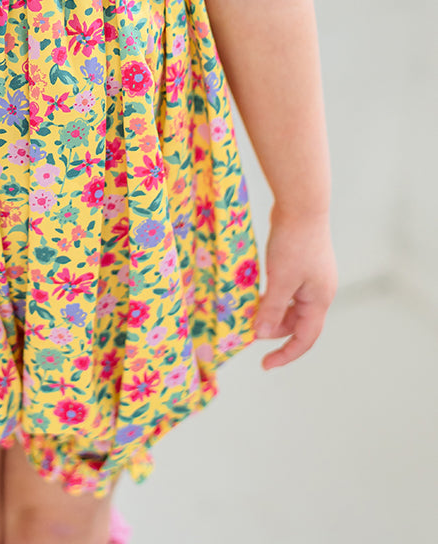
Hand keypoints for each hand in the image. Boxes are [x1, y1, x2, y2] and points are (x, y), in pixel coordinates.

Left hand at [253, 205, 337, 369]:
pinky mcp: (301, 263)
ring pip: (291, 305)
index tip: (265, 364)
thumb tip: (261, 335)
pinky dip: (273, 295)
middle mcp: (319, 291)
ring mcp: (312, 276)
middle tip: (249, 329)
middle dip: (274, 329)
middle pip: (297, 322)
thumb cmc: (293, 243)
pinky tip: (256, 292)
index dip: (286, 354)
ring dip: (272, 311)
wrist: (301, 205)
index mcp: (320, 299)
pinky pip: (287, 288)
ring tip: (249, 312)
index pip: (305, 338)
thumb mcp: (281, 280)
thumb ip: (272, 309)